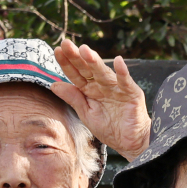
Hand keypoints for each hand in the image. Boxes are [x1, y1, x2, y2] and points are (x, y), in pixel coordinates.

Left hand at [52, 40, 151, 161]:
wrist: (130, 143)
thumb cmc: (110, 129)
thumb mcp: (87, 115)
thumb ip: (73, 99)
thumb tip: (53, 85)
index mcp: (91, 90)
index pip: (77, 74)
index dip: (67, 63)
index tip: (57, 50)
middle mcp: (103, 86)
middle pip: (88, 69)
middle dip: (77, 57)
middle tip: (66, 44)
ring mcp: (118, 88)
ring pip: (104, 73)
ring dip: (95, 62)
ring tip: (85, 50)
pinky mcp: (132, 94)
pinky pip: (126, 82)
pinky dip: (123, 73)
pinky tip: (118, 61)